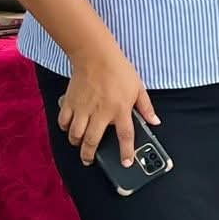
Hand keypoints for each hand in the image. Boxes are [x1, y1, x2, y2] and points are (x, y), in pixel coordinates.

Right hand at [60, 46, 157, 167]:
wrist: (96, 56)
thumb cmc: (119, 71)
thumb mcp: (139, 88)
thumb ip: (146, 107)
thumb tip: (155, 121)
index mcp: (120, 110)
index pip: (125, 136)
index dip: (126, 152)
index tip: (126, 163)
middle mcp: (101, 113)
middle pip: (92, 141)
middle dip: (89, 155)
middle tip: (89, 160)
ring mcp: (84, 108)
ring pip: (75, 135)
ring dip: (76, 143)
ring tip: (80, 145)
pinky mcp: (70, 102)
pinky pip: (63, 121)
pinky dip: (65, 128)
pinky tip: (69, 129)